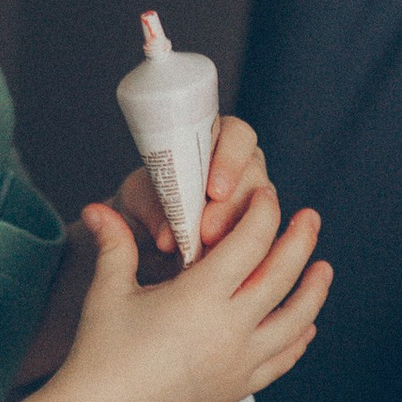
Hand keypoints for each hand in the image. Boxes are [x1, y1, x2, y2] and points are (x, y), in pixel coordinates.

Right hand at [61, 169, 328, 401]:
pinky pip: (282, 359)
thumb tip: (97, 207)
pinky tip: (305, 325)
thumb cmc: (99, 354)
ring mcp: (239, 363)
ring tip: (324, 269)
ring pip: (295, 321)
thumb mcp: (107, 293)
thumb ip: (115, 244)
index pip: (249, 242)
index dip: (263, 212)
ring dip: (314, 291)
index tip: (266, 195)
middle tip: (312, 217)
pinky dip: (298, 338)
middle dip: (301, 241)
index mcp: (199, 297)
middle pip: (282, 276)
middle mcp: (228, 330)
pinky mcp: (237, 388)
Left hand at [111, 113, 267, 272]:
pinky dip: (238, 253)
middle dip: (232, 205)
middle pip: (255, 175)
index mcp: (215, 140)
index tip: (213, 191)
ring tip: (206, 251)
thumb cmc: (145, 206)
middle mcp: (242, 167)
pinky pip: (259, 241)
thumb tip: (167, 237)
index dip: (231, 160)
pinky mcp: (254, 233)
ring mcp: (252, 200)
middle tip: (207, 231)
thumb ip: (153, 212)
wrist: (144, 238)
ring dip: (236, 232)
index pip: (237, 136)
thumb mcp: (138, 203)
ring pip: (262, 210)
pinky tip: (214, 265)